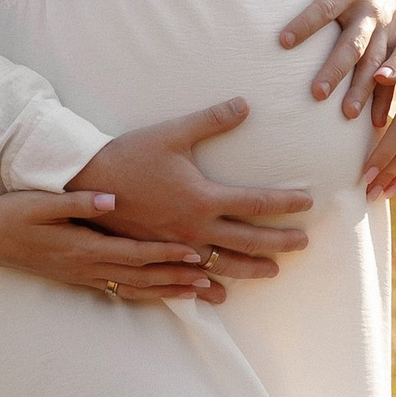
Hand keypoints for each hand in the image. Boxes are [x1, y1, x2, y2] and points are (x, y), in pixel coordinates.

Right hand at [0, 177, 224, 302]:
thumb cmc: (12, 212)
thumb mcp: (41, 201)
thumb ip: (80, 201)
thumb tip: (112, 199)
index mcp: (82, 247)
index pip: (134, 253)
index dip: (165, 255)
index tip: (195, 254)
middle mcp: (86, 267)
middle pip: (141, 277)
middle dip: (178, 280)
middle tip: (213, 283)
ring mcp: (83, 276)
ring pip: (134, 288)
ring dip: (168, 292)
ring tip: (200, 294)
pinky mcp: (79, 277)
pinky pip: (120, 290)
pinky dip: (146, 294)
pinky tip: (164, 295)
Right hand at [67, 102, 313, 281]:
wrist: (87, 184)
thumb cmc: (130, 156)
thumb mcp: (172, 134)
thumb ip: (211, 120)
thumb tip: (245, 103)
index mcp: (202, 197)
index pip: (256, 202)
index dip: (285, 202)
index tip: (308, 203)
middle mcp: (194, 228)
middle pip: (248, 240)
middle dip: (279, 242)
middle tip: (303, 244)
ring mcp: (176, 246)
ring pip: (222, 264)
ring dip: (250, 269)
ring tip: (272, 273)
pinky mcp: (157, 255)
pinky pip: (188, 278)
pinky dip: (207, 287)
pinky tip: (217, 293)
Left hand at [260, 0, 395, 113]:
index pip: (325, 6)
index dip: (305, 23)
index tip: (281, 42)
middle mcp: (371, 10)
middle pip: (353, 42)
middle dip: (336, 68)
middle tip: (315, 93)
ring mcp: (386, 29)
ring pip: (375, 64)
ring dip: (363, 89)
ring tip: (346, 116)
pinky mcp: (395, 44)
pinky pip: (393, 74)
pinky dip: (386, 98)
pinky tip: (376, 125)